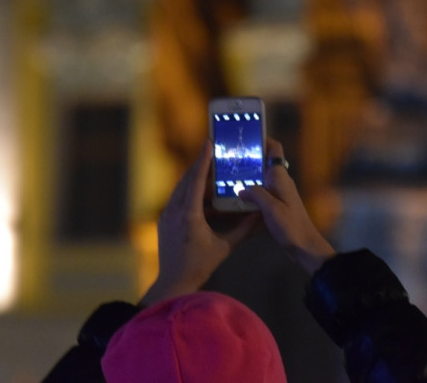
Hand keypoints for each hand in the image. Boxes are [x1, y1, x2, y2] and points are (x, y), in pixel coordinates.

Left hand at [140, 140, 259, 304]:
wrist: (174, 282)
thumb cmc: (200, 266)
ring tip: (211, 171)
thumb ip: (243, 230)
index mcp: (188, 214)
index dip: (203, 160)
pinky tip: (204, 196)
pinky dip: (191, 194)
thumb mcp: (224, 247)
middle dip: (200, 165)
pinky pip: (178, 200)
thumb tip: (261, 215)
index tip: (208, 143)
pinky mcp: (165, 220)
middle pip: (187, 180)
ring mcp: (167, 215)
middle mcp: (174, 211)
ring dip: (196, 179)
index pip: (195, 180)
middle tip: (213, 151)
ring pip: (181, 189)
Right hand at [239, 138, 334, 274]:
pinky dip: (250, 190)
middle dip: (249, 157)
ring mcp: (279, 193)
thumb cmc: (291, 226)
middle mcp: (280, 181)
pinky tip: (237, 196)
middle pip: (264, 161)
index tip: (246, 136)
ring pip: (261, 177)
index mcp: (280, 177)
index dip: (263, 139)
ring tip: (228, 174)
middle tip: (229, 156)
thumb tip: (240, 188)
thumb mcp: (270, 208)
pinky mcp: (276, 205)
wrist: (304, 246)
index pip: (274, 149)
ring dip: (248, 175)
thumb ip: (255, 194)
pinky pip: (261, 191)